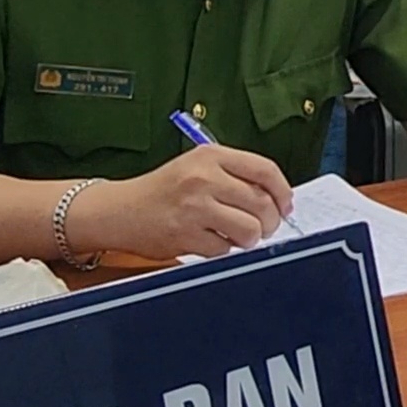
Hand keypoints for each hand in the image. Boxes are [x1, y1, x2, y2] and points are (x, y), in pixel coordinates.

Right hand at [67, 145, 293, 260]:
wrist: (120, 209)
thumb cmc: (165, 190)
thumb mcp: (198, 166)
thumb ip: (235, 175)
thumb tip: (278, 199)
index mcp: (211, 156)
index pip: (265, 170)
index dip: (283, 191)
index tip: (286, 205)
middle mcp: (204, 178)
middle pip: (262, 204)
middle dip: (270, 221)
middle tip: (264, 228)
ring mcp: (194, 207)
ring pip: (249, 230)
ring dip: (250, 239)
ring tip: (239, 236)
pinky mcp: (184, 235)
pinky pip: (224, 249)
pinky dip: (224, 250)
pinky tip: (212, 241)